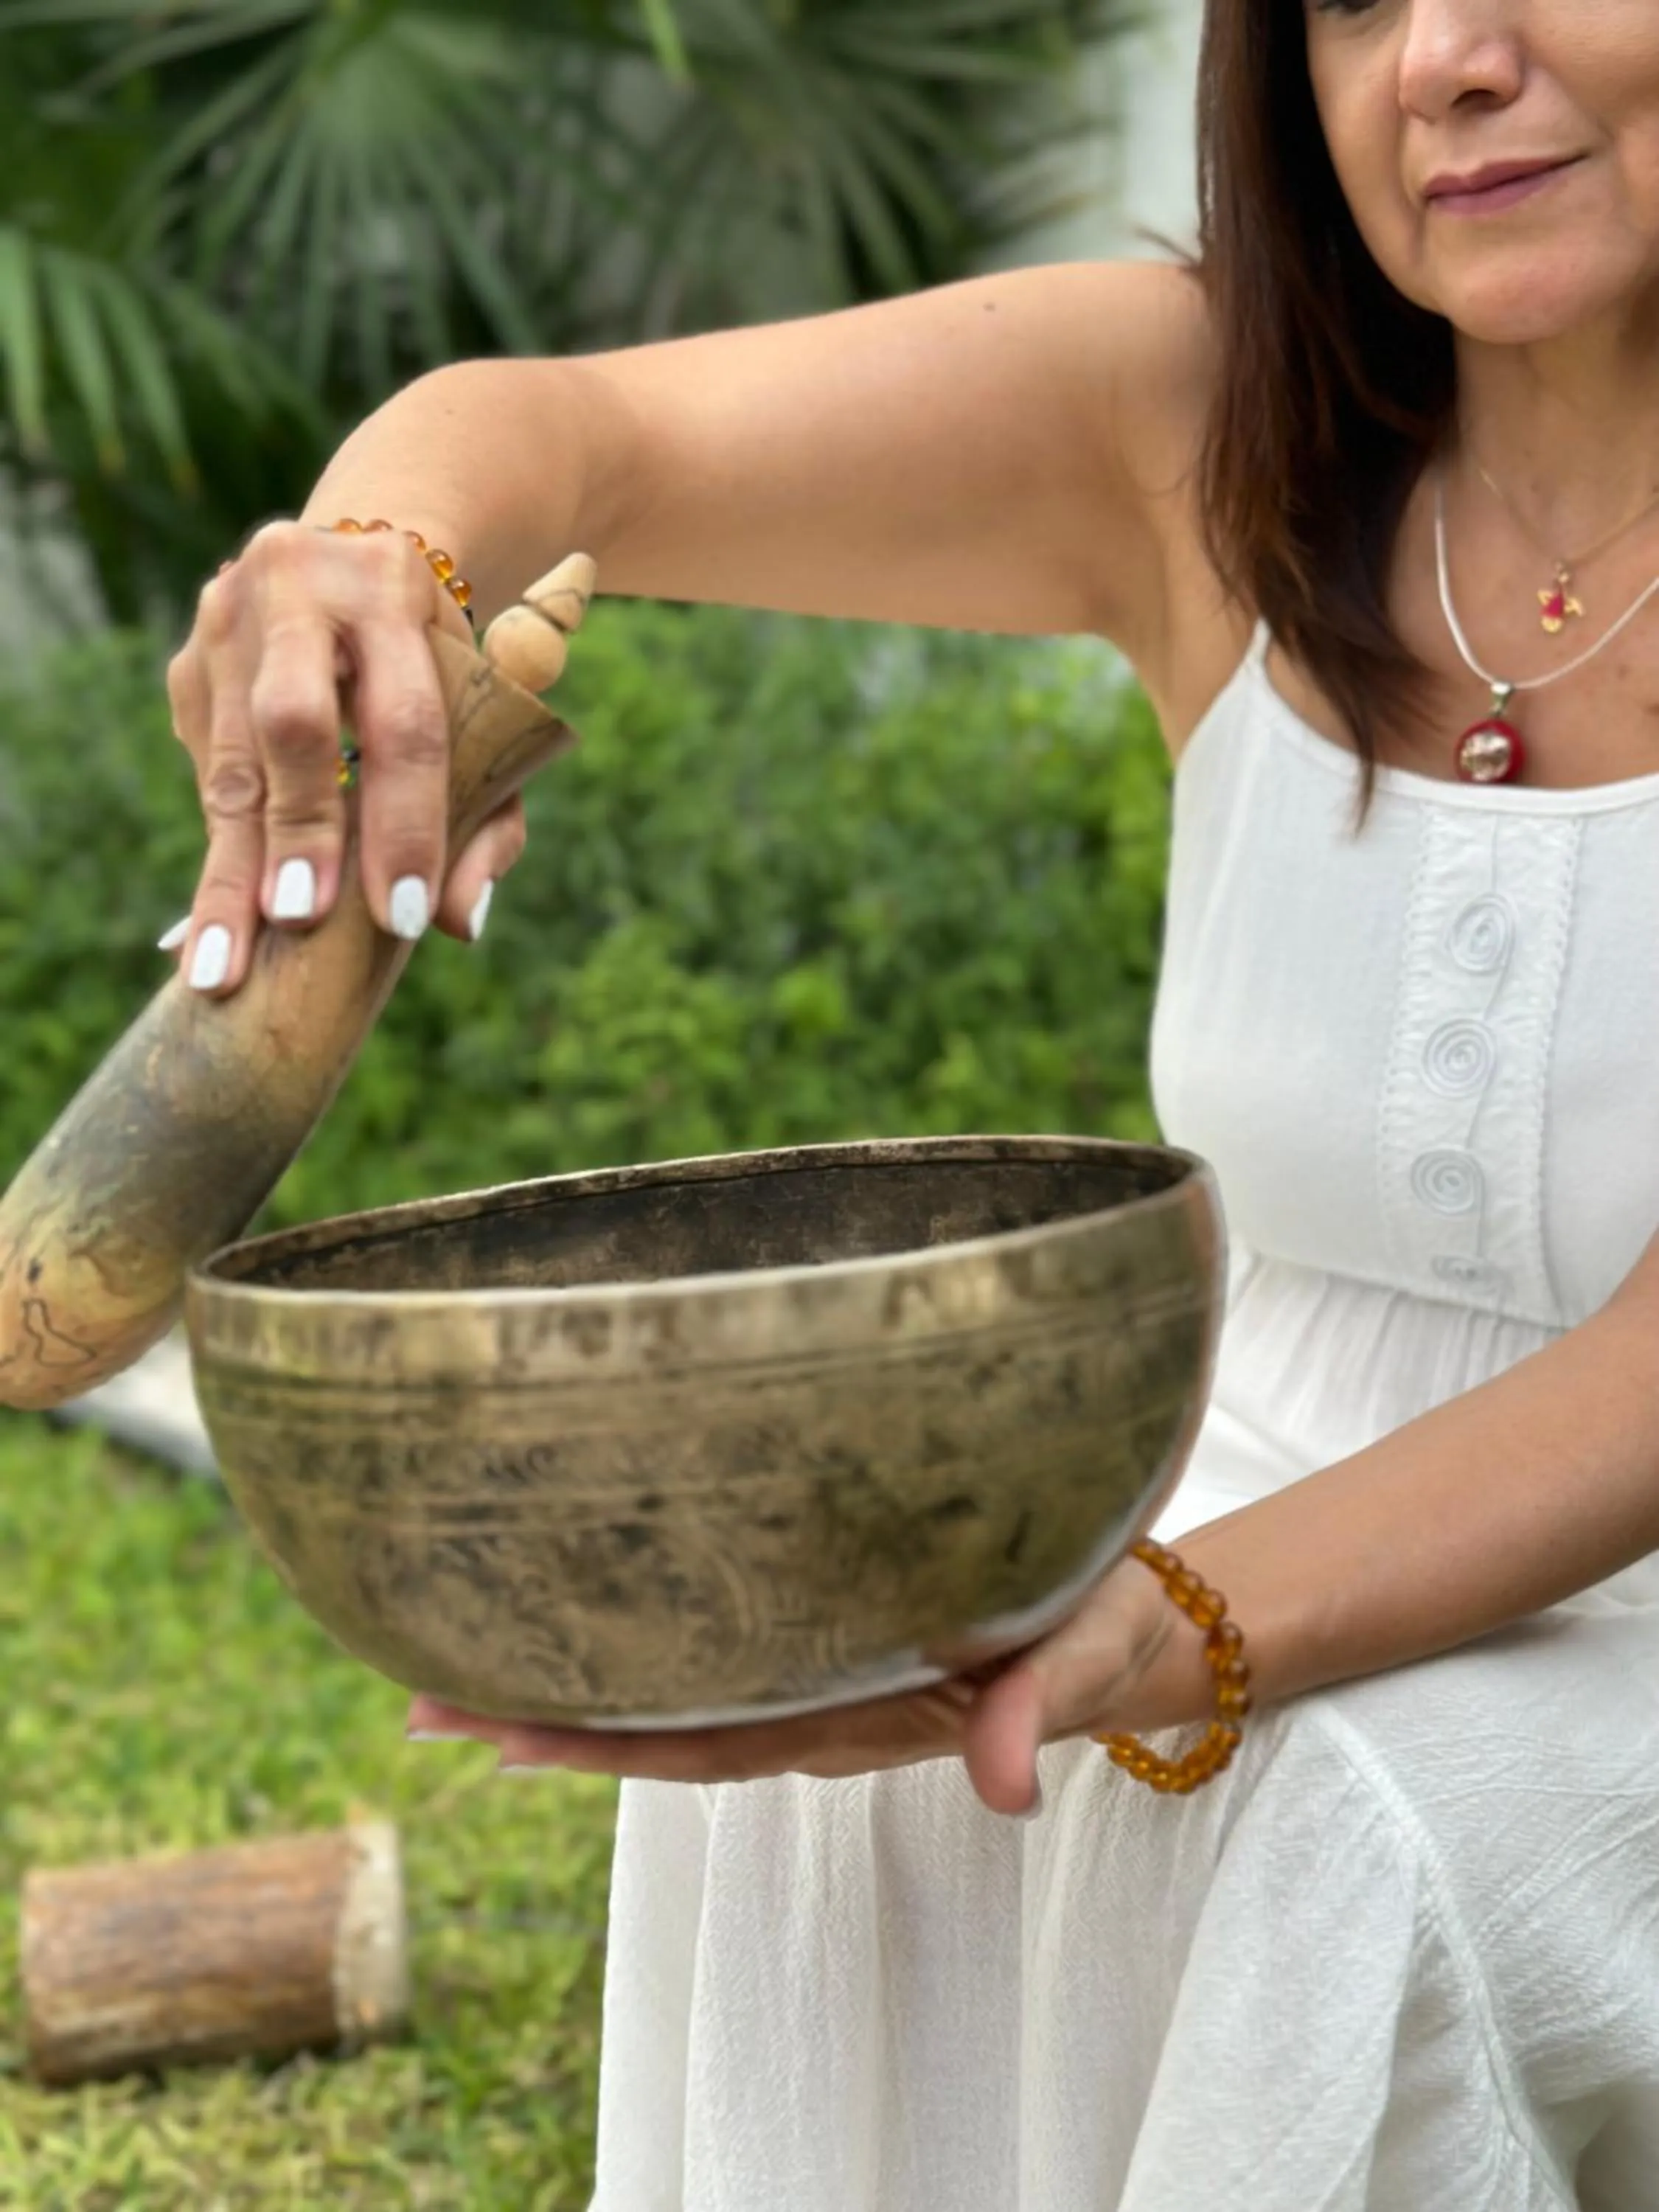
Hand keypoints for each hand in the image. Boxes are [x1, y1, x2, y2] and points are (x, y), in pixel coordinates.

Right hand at [163, 519, 526, 994]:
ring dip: (232, 871)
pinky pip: (206, 775)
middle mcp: (298, 588)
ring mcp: (227, 625)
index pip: (406, 721)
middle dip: (303, 829)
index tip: (402, 912)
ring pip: (230, 763)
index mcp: (391, 589)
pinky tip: (215, 932)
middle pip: (295, 724)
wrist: (352, 567)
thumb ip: (490, 815)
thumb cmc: (434, 665)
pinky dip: (224, 855)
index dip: (407, 821)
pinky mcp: (186, 668)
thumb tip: (462, 922)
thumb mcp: (480, 713)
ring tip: (224, 965)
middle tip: (301, 918)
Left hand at [407, 1554, 1186, 1817]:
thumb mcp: (1084, 1651)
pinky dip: (638, 1661)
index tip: (500, 1730)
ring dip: (572, 1697)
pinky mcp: (832, 1647)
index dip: (603, 1739)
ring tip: (458, 1677)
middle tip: (422, 1702)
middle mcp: (820, 1708)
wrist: (1136, 1624)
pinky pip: (718, 1668)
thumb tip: (1004, 1786)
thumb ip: (1040, 1705)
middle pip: (663, 1732)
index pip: (708, 1740)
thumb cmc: (1105, 1621)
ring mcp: (820, 1683)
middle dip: (547, 1722)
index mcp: (861, 1713)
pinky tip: (579, 1632)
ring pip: (677, 1704)